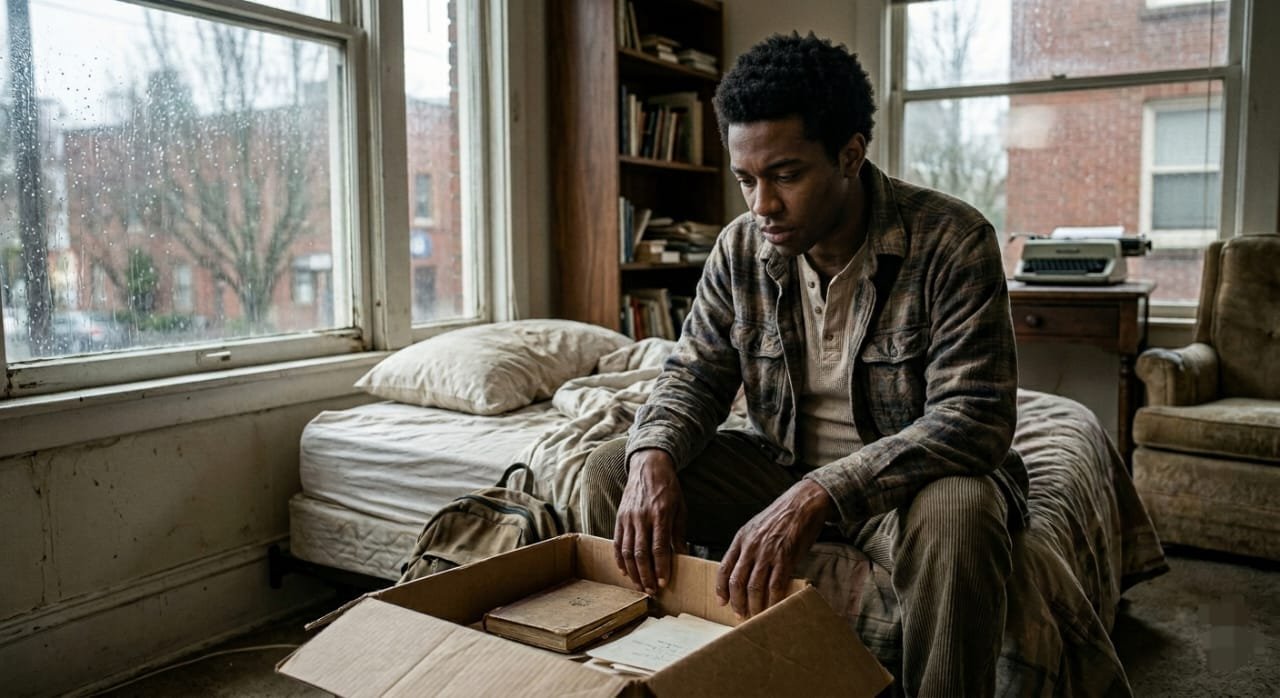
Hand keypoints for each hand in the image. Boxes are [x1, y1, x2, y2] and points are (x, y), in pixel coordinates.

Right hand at [614, 448, 686, 593]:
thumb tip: (683, 556)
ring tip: (639, 586)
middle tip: (651, 591)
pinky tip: (624, 572)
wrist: (648, 466)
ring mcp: (628, 518)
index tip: (663, 583)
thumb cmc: (668, 488)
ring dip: (632, 572)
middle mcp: (642, 517)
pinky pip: (616, 543)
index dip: (660, 568)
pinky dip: (619, 560)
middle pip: (640, 553)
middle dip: (645, 575)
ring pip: (626, 551)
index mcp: (660, 514)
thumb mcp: (681, 508)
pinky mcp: (619, 518)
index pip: (659, 547)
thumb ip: (679, 533)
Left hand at [716, 479, 831, 618]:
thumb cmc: (781, 516)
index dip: (721, 588)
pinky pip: (776, 585)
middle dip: (737, 602)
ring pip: (755, 587)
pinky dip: (773, 600)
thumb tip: (745, 570)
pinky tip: (773, 608)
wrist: (803, 503)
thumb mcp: (756, 527)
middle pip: (737, 582)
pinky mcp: (786, 558)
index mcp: (741, 538)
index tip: (722, 602)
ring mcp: (768, 553)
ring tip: (756, 616)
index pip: (724, 568)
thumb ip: (748, 547)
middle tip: (740, 615)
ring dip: (754, 606)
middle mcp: (751, 547)